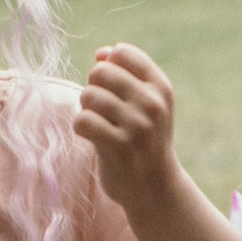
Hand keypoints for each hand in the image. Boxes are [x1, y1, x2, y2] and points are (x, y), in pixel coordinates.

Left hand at [77, 43, 184, 223]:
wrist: (155, 187)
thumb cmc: (144, 139)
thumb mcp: (145, 104)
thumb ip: (125, 75)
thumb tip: (101, 53)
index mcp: (160, 87)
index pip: (123, 53)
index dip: (107, 66)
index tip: (112, 87)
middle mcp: (152, 103)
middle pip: (101, 72)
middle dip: (93, 87)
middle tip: (101, 109)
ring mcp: (137, 126)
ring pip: (89, 95)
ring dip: (86, 109)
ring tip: (98, 124)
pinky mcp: (118, 147)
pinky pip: (83, 121)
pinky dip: (81, 127)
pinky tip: (92, 137)